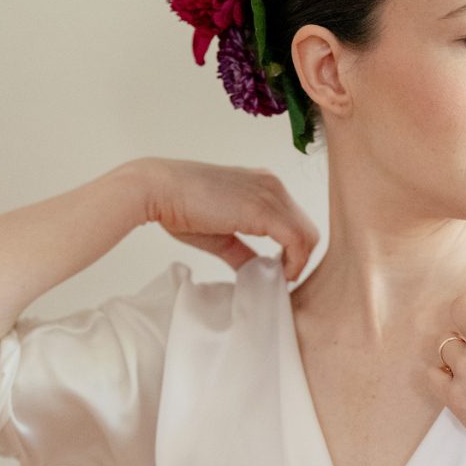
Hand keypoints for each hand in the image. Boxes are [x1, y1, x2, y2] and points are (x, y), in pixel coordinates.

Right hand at [135, 158, 319, 279]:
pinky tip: (280, 275)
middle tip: (282, 280)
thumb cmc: (181, 208)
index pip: (296, 221)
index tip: (280, 272)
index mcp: (264, 185)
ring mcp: (270, 194)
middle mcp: (272, 185)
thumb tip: (257, 272)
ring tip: (280, 280)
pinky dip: (295, 262)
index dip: (294, 251)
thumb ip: (243, 252)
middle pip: (307, 228)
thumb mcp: (221, 235)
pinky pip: (297, 240)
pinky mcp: (263, 209)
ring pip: (308, 235)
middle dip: (300, 258)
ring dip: (299, 263)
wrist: (158, 191)